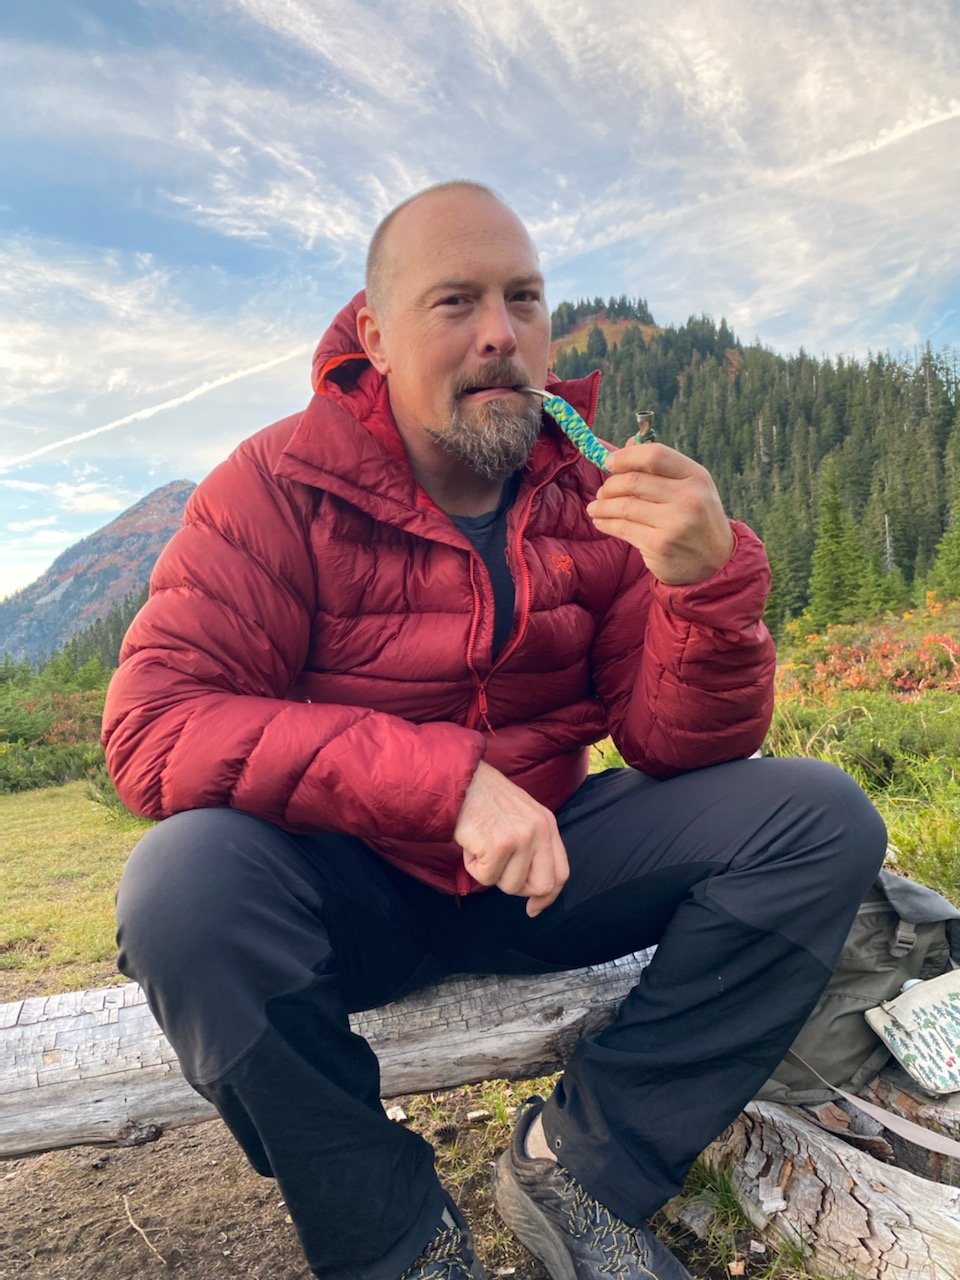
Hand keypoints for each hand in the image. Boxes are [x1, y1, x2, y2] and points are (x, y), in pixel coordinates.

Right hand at [454, 760, 568, 916]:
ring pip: (510, 885)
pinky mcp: (499, 844)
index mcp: (547, 823)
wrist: (457, 780)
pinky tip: (471, 843)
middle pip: (541, 886)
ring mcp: (521, 837)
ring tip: (481, 846)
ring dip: (490, 873)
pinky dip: (473, 866)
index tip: (533, 909)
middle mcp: (539, 830)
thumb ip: (533, 846)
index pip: (560, 873)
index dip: (547, 897)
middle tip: (497, 872)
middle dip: (517, 888)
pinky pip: (486, 877)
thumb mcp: (520, 816)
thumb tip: (537, 891)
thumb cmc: (483, 800)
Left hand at [586, 442, 734, 584]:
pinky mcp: (659, 545)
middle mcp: (688, 497)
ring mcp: (674, 523)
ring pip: (624, 506)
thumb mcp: (690, 488)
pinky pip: (623, 528)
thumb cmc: (697, 519)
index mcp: (696, 476)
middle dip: (610, 485)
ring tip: (595, 507)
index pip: (655, 454)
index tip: (609, 462)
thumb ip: (661, 467)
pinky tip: (601, 521)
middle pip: (634, 481)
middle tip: (602, 491)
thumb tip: (627, 443)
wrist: (716, 563)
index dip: (626, 457)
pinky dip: (606, 523)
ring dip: (603, 505)